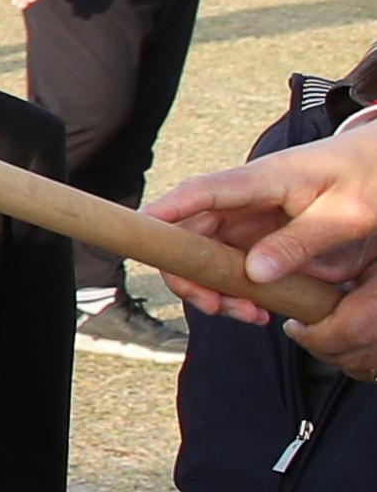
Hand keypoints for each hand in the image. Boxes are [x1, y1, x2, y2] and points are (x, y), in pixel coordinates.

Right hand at [159, 129, 376, 372]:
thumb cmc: (371, 177)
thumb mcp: (347, 215)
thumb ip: (300, 243)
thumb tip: (252, 274)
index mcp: (264, 180)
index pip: (201, 192)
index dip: (164, 213)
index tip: (138, 235)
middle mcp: (245, 198)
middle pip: (188, 232)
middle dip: (189, 274)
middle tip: (217, 307)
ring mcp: (251, 217)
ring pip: (204, 254)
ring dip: (212, 289)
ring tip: (249, 314)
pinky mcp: (261, 236)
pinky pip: (230, 265)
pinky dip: (235, 291)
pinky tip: (259, 308)